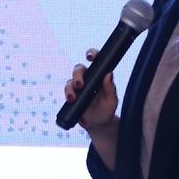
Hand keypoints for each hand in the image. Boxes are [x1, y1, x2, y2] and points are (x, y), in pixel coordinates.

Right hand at [65, 49, 121, 169]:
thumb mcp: (111, 100)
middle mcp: (88, 78)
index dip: (91, 54)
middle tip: (80, 85)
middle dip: (77, 75)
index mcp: (99, 76)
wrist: (98, 124)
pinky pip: (67, 91)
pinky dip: (67, 94)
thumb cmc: (107, 110)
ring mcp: (78, 87)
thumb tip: (109, 74)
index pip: (96, 60)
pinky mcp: (72, 96)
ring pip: (70, 80)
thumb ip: (110, 88)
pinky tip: (71, 100)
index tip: (89, 57)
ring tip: (73, 98)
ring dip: (70, 87)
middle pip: (79, 69)